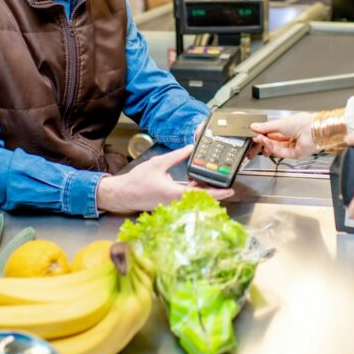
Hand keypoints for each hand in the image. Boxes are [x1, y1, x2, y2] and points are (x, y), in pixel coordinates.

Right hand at [96, 146, 232, 213]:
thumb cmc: (137, 180)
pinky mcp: (169, 205)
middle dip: (214, 191)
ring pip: (194, 200)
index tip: (230, 190)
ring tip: (212, 179)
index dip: (217, 193)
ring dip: (203, 191)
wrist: (122, 194)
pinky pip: (186, 200)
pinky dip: (193, 192)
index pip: (201, 195)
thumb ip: (177, 156)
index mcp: (173, 193)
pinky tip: (196, 181)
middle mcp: (175, 202)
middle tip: (226, 182)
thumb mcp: (158, 163)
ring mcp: (172, 206)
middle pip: (201, 199)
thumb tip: (191, 148)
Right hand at [250, 112, 317, 158]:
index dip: (265, 133)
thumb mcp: (280, 123)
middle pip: (275, 141)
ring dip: (267, 144)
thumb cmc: (302, 123)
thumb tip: (255, 126)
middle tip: (256, 138)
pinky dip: (273, 148)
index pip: (275, 132)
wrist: (312, 130)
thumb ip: (266, 127)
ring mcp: (294, 147)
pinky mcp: (295, 155)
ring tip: (260, 139)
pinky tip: (267, 143)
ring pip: (277, 148)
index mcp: (290, 128)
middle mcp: (292, 138)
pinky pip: (281, 152)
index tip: (256, 133)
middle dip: (265, 140)